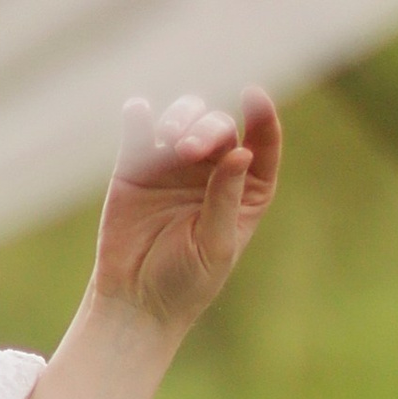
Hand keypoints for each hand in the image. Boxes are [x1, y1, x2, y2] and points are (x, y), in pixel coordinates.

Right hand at [88, 91, 281, 332]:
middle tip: (186, 149)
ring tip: (167, 139)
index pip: (262, 144)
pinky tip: (138, 112)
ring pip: (183, 118)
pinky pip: (139, 130)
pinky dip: (138, 116)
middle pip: (219, 127)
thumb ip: (225, 197)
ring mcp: (173, 165)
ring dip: (179, 117)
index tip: (254, 97)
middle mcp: (212, 171)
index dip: (262, 118)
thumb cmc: (186, 282)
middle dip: (206, 129)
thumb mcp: (215, 244)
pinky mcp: (136, 168)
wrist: (135, 302)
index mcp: (245, 190)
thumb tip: (242, 152)